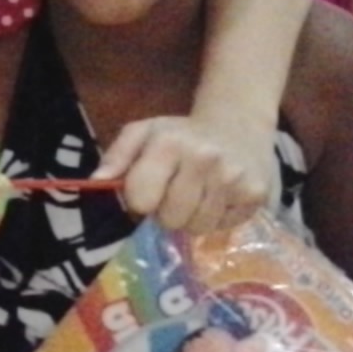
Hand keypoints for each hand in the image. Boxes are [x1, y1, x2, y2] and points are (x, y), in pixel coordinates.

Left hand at [96, 115, 272, 233]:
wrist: (238, 124)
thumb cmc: (181, 134)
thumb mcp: (144, 133)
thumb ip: (117, 156)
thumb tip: (96, 181)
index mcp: (170, 143)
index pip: (140, 199)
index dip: (141, 200)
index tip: (149, 190)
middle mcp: (204, 159)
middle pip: (169, 219)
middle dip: (167, 212)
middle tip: (176, 192)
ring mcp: (233, 178)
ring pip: (197, 227)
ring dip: (192, 218)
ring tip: (198, 194)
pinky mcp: (256, 194)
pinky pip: (223, 227)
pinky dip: (217, 218)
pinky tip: (219, 196)